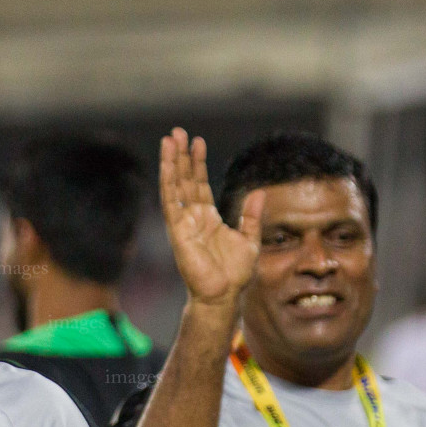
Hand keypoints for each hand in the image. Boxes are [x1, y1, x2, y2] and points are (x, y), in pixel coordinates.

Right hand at [160, 127, 262, 307]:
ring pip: (174, 186)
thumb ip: (251, 216)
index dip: (197, 163)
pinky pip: (171, 202)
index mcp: (207, 218)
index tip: (197, 141)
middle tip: (176, 132)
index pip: (199, 184)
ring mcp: (183, 223)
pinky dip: (168, 182)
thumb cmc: (234, 274)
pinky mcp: (178, 231)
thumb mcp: (249, 239)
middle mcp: (192, 217)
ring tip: (169, 139)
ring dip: (171, 162)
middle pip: (184, 180)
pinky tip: (167, 164)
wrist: (223, 295)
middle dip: (181, 156)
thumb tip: (258, 192)